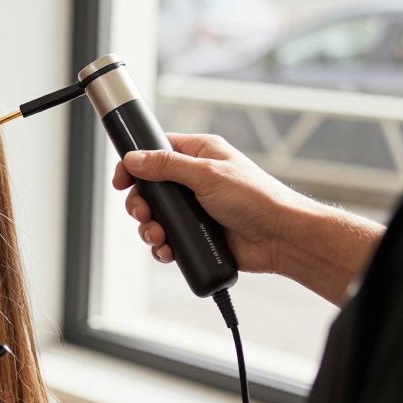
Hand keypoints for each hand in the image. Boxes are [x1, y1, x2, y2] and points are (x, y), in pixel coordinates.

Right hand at [115, 132, 383, 303]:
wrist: (281, 238)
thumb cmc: (257, 199)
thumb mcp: (208, 174)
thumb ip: (167, 165)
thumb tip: (134, 159)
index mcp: (199, 155)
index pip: (155, 151)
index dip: (134, 164)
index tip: (121, 179)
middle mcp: (194, 180)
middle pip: (149, 188)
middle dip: (140, 203)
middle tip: (143, 213)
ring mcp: (194, 209)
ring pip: (154, 216)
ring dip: (149, 228)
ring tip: (158, 237)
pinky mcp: (196, 234)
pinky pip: (167, 240)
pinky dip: (161, 247)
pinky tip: (167, 251)